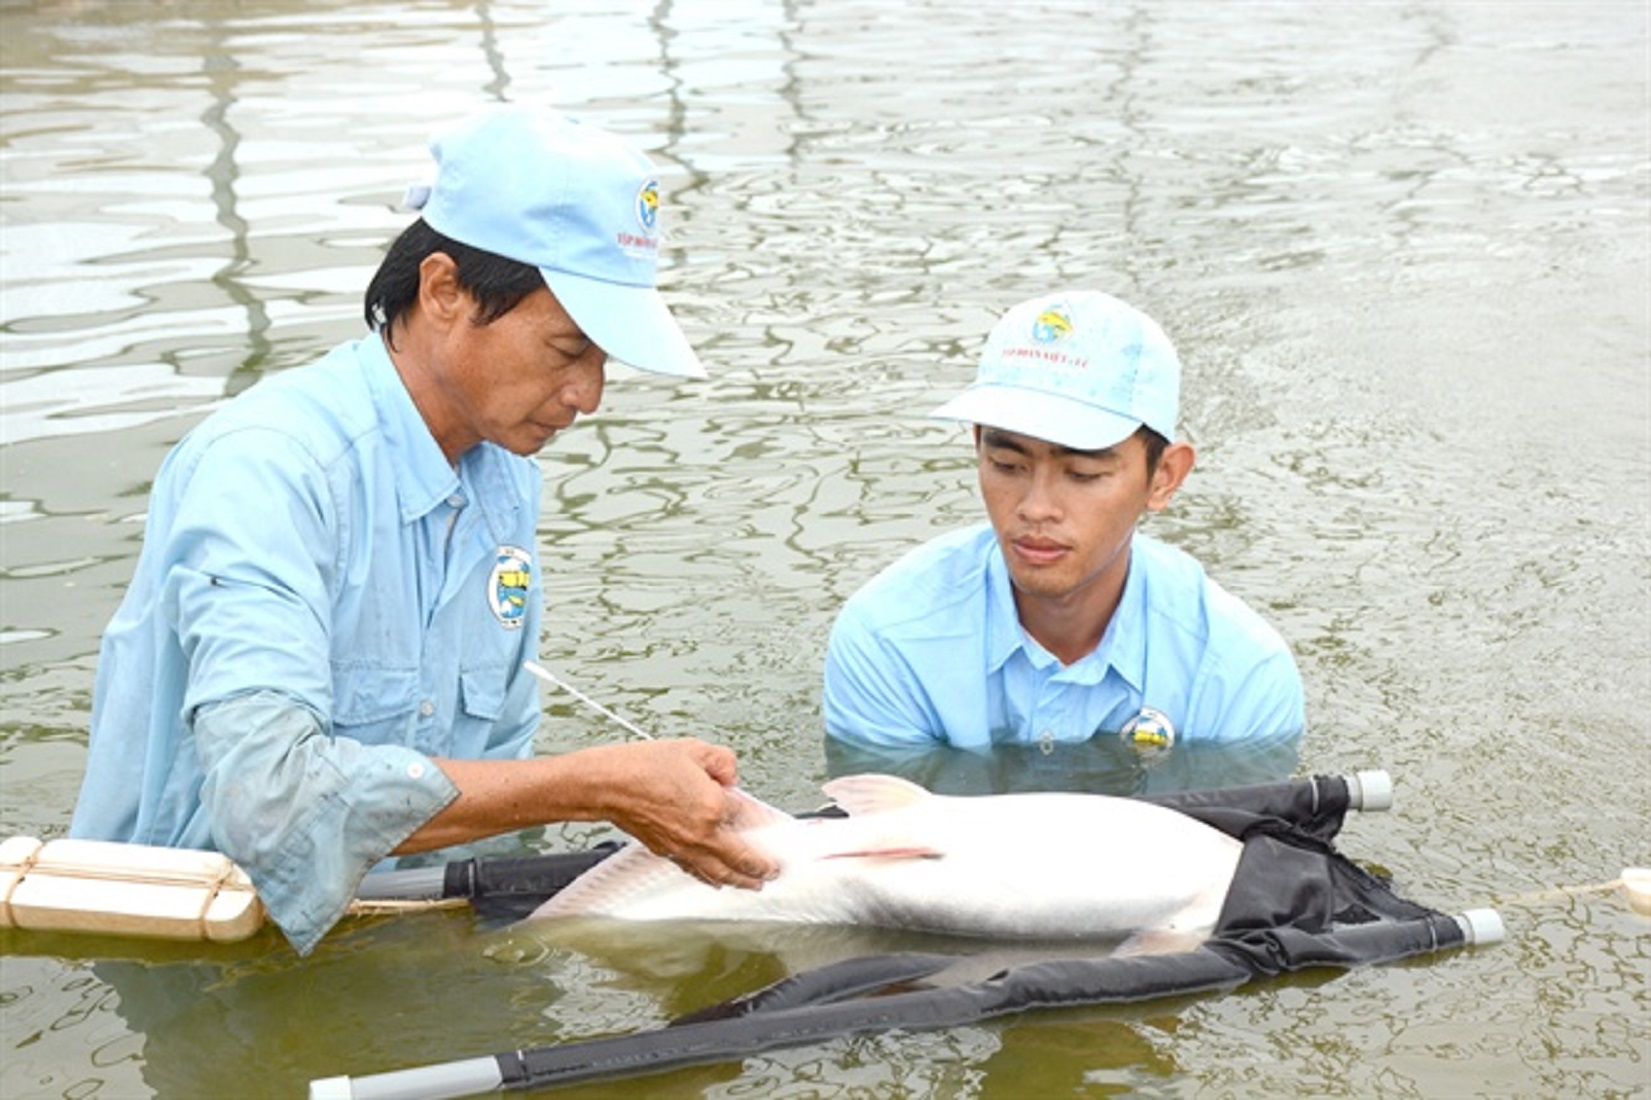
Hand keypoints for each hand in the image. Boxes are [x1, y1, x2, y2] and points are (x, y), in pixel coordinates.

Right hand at [580, 739, 780, 889]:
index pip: (750, 818)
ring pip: (719, 873)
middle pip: (741, 858)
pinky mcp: (666, 852)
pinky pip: (696, 872)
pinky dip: (711, 879)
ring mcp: (684, 847)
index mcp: (714, 806)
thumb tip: (731, 776)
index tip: (775, 826)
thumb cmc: (643, 766)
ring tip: (754, 885)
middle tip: (775, 871)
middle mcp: (702, 833)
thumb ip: (722, 761)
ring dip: (740, 881)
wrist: (607, 785)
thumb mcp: (693, 749)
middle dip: (761, 868)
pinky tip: (716, 880)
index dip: (766, 822)